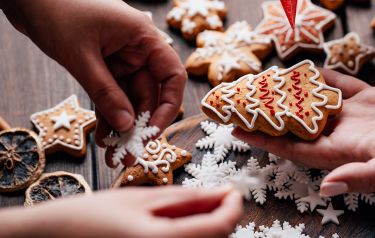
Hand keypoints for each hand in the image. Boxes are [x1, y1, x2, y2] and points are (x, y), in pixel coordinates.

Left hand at [0, 0, 186, 145]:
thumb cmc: (56, 10)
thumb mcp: (81, 55)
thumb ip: (105, 91)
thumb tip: (126, 125)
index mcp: (143, 38)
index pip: (171, 76)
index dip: (168, 106)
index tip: (152, 132)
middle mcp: (136, 50)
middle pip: (148, 93)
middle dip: (139, 124)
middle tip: (128, 154)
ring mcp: (119, 58)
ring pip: (128, 98)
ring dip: (122, 125)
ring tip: (114, 154)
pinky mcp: (102, 65)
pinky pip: (110, 94)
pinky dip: (107, 114)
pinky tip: (104, 137)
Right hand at [0, 187, 242, 237]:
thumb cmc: (91, 216)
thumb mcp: (141, 198)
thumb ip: (186, 198)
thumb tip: (224, 193)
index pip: (220, 227)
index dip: (233, 207)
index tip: (233, 191)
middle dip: (220, 218)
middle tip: (211, 198)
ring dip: (206, 228)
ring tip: (187, 210)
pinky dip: (189, 235)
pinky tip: (175, 224)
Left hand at [233, 69, 374, 195]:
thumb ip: (367, 177)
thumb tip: (328, 188)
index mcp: (349, 152)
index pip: (297, 147)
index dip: (267, 139)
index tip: (238, 129)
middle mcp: (348, 135)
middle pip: (300, 125)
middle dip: (271, 115)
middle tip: (243, 101)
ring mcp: (361, 117)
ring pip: (318, 105)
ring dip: (294, 95)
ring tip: (267, 83)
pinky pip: (344, 87)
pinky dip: (326, 79)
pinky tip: (308, 70)